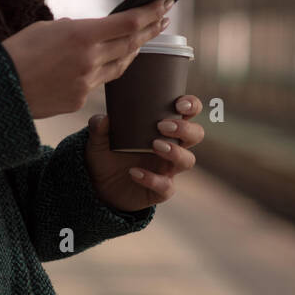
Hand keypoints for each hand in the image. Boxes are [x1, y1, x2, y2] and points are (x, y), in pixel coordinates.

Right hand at [2, 0, 172, 119]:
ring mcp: (86, 83)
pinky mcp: (78, 101)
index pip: (128, 22)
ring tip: (142, 39)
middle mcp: (89, 59)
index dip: (150, 12)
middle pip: (131, 43)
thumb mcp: (45, 28)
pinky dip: (104, 70)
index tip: (164, 3)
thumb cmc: (15, 53)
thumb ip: (73, 28)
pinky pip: (98, 83)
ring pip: (120, 65)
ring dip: (133, 50)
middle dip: (149, 30)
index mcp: (81, 34)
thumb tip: (90, 31)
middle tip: (162, 19)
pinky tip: (107, 62)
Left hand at [84, 95, 204, 211]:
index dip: (191, 105)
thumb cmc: (107, 154)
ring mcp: (168, 169)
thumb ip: (99, 126)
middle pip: (196, 134)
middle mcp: (172, 147)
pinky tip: (134, 172)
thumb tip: (104, 118)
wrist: (99, 186)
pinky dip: (152, 179)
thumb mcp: (98, 138)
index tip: (179, 104)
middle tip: (162, 126)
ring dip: (175, 151)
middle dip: (185, 128)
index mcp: (163, 128)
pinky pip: (166, 187)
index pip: (188, 112)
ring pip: (188, 160)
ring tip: (154, 145)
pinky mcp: (160, 190)